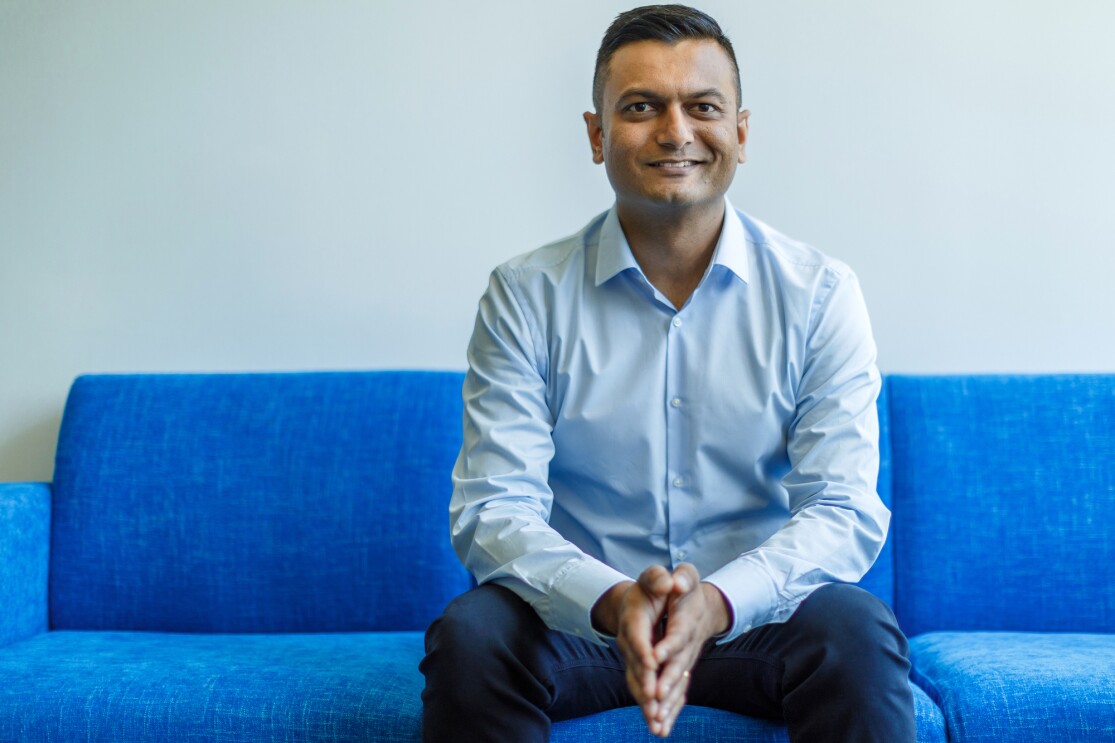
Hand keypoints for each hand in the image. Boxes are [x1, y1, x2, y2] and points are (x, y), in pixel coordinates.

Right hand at [591, 565, 729, 737]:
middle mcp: (630, 641)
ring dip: (646, 704)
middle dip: (644, 683)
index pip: (637, 635)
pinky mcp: (641, 671)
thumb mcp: (657, 577)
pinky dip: (652, 709)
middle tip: (653, 698)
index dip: (643, 649)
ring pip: (638, 684)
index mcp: (633, 617)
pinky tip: (661, 727)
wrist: (637, 601)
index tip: (653, 663)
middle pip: (636, 666)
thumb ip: (659, 578)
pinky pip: (644, 692)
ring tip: (656, 724)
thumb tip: (670, 583)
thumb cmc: (652, 587)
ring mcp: (634, 658)